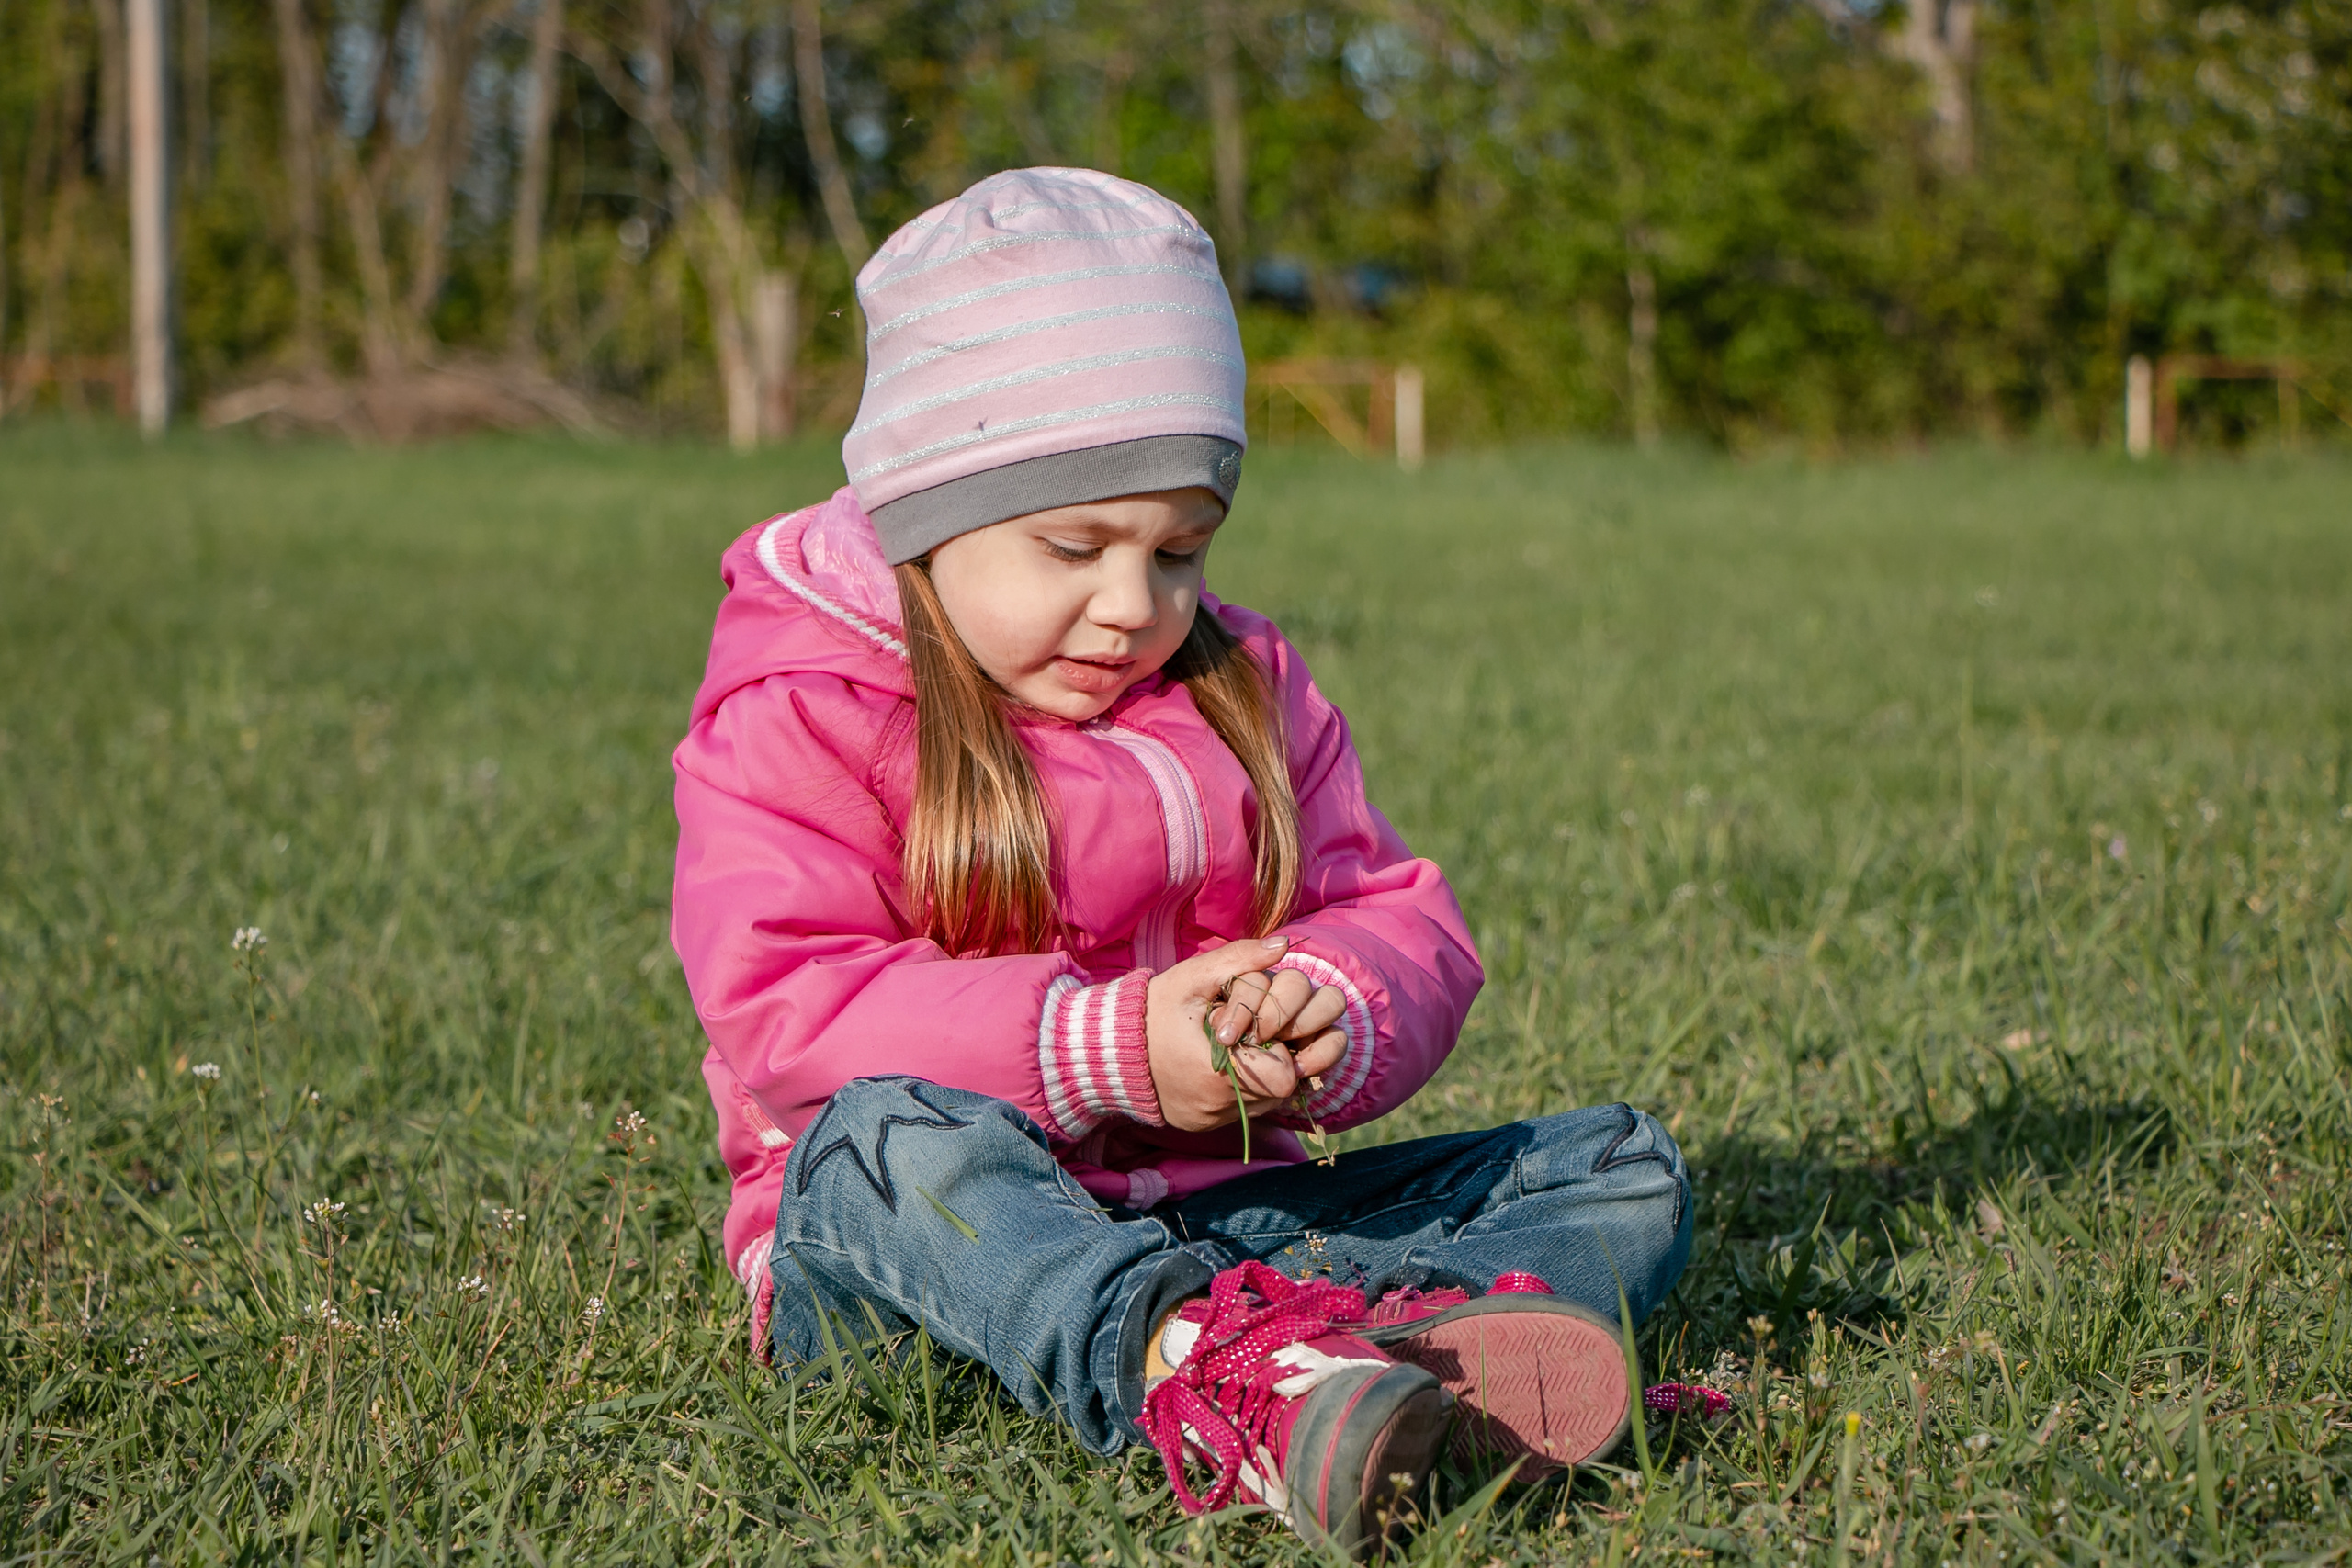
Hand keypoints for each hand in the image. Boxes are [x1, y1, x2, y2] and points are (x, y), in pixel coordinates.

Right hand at [1145, 936, 1348, 1132]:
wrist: (1105, 1052)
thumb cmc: (1151, 1011)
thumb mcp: (1192, 977)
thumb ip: (1239, 959)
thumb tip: (1283, 944)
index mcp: (1218, 1074)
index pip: (1285, 1074)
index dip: (1278, 1047)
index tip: (1256, 1029)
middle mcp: (1220, 1107)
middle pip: (1281, 1088)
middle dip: (1273, 1057)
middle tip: (1246, 1036)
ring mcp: (1214, 1120)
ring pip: (1266, 1100)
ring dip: (1260, 1072)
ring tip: (1231, 1048)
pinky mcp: (1206, 1125)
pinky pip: (1244, 1110)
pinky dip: (1242, 1087)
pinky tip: (1220, 1064)